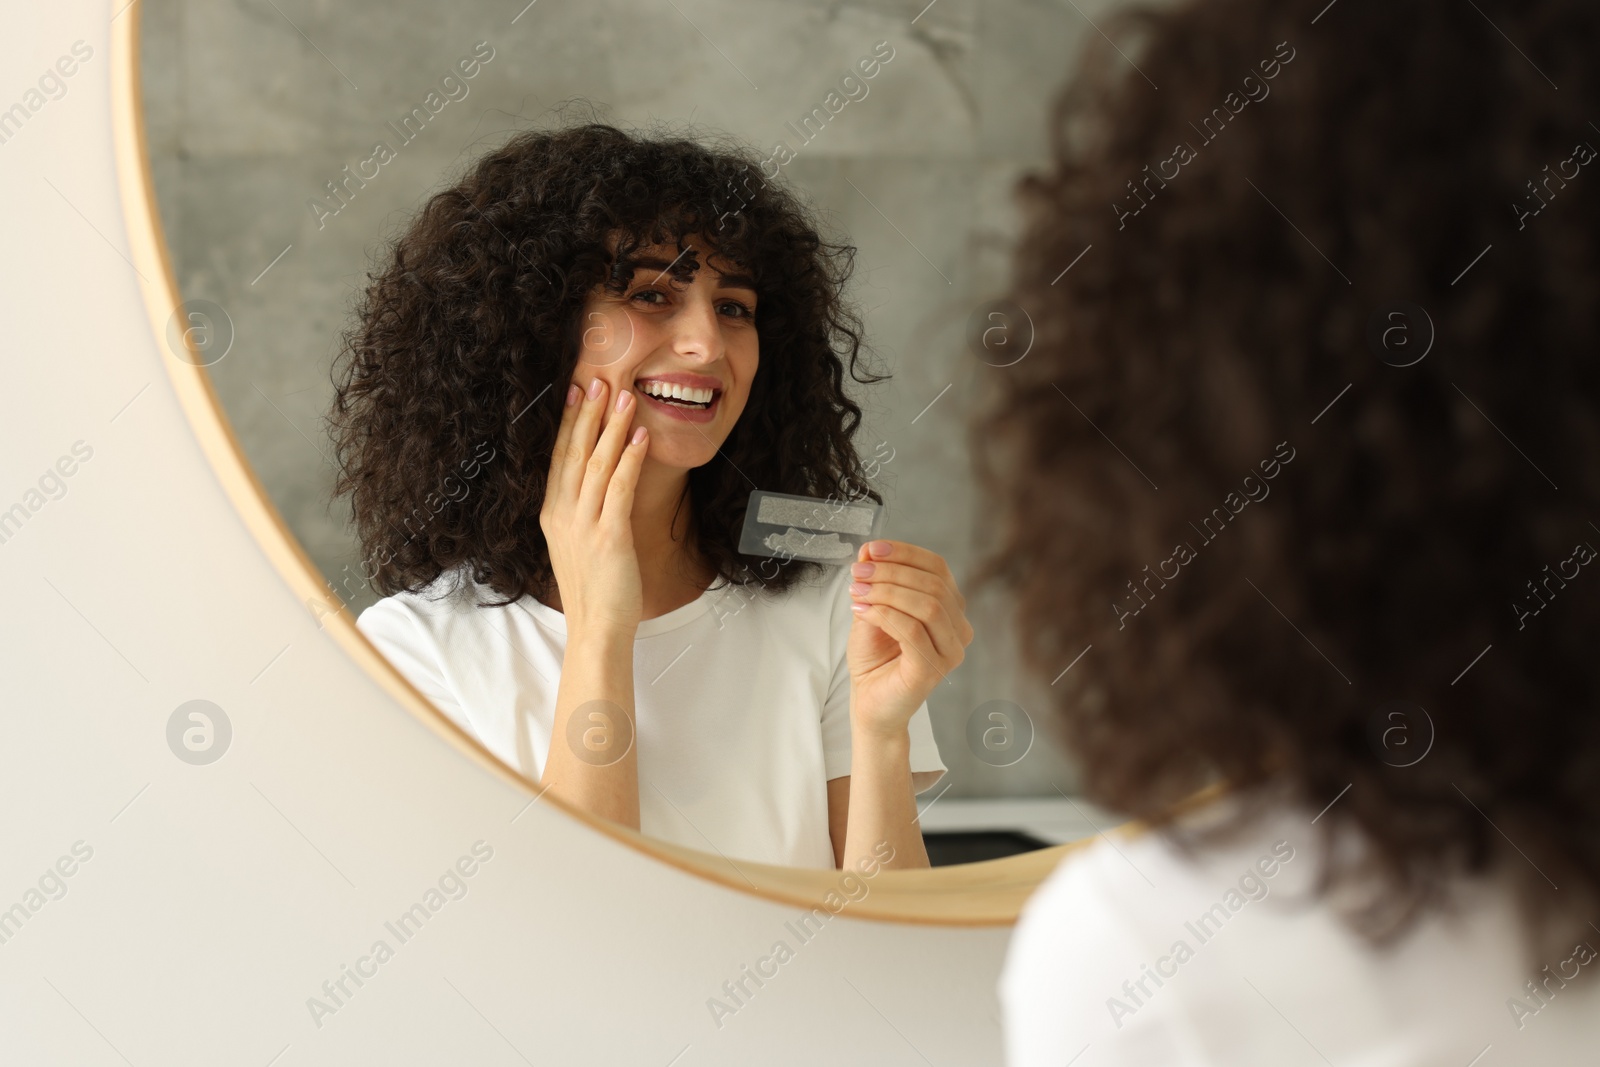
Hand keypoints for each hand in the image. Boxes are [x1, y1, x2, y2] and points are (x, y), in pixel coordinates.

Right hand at [539, 377, 649, 634]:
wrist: (596, 629)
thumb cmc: (593, 590)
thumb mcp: (577, 544)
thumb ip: (580, 513)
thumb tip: (594, 484)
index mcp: (552, 513)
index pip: (559, 457)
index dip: (568, 422)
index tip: (575, 392)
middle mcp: (562, 513)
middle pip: (574, 452)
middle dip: (588, 413)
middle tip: (599, 379)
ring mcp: (583, 524)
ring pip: (597, 464)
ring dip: (612, 427)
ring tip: (625, 396)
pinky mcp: (608, 536)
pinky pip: (619, 488)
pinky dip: (630, 459)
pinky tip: (641, 437)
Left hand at [846, 540, 972, 736]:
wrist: (869, 703)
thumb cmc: (875, 660)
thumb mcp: (873, 610)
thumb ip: (875, 582)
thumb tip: (870, 550)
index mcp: (950, 611)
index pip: (938, 569)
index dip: (906, 553)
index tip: (873, 549)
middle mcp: (958, 631)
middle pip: (933, 585)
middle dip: (891, 572)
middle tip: (859, 572)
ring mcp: (949, 653)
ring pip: (927, 606)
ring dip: (886, 592)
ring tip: (858, 590)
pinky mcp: (931, 671)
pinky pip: (912, 631)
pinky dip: (884, 614)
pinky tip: (863, 611)